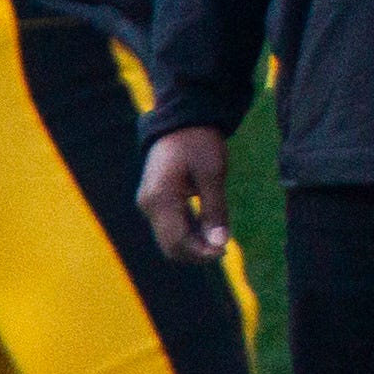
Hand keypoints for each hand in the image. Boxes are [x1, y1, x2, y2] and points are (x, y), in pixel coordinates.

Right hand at [138, 126, 230, 262]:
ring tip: (219, 238)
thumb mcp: (213, 174)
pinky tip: (209, 228)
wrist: (181, 120)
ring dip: (193, 244)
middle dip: (196, 253)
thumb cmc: (199, 143)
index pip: (177, 241)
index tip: (225, 251)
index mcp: (160, 198)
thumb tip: (220, 244)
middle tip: (225, 248)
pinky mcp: (154, 200)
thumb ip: (215, 210)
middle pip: (170, 246)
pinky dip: (188, 232)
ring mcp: (149, 202)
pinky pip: (169, 226)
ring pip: (169, 238)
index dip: (201, 253)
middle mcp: (148, 204)